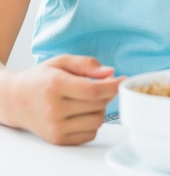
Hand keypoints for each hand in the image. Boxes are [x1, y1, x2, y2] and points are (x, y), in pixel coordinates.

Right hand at [5, 54, 123, 144]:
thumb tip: (110, 72)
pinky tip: (82, 112)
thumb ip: (87, 64)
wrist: (16, 100)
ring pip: (97, 121)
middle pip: (98, 105)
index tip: (123, 80)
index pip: (93, 90)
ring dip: (100, 109)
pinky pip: (90, 134)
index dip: (113, 86)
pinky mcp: (58, 140)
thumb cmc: (41, 78)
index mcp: (55, 86)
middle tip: (101, 85)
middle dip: (107, 94)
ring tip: (89, 99)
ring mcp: (55, 128)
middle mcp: (54, 110)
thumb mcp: (61, 61)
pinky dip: (92, 122)